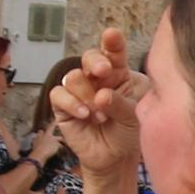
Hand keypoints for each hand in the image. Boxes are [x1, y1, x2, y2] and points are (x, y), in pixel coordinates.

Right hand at [49, 28, 141, 184]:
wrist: (115, 158)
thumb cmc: (130, 133)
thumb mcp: (135, 117)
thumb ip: (122, 103)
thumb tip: (101, 95)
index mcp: (120, 74)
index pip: (114, 53)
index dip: (112, 42)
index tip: (111, 35)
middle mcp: (98, 79)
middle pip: (89, 57)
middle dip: (95, 62)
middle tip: (104, 72)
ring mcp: (79, 91)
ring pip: (74, 77)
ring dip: (88, 95)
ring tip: (102, 115)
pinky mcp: (63, 106)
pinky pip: (59, 94)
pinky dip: (72, 103)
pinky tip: (86, 115)